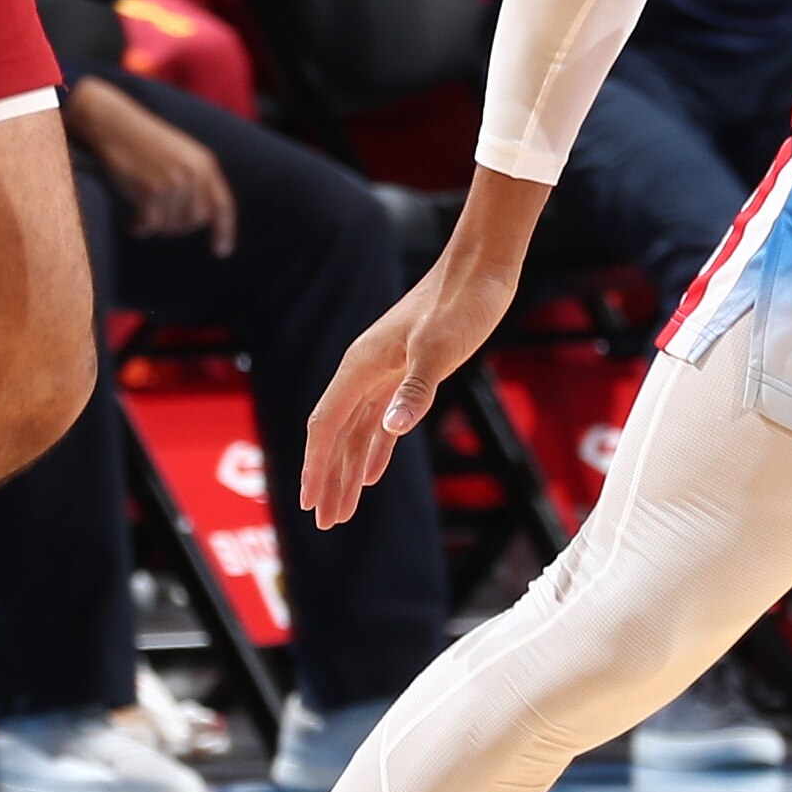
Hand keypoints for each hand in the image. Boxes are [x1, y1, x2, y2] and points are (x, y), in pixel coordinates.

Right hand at [72, 77, 235, 252]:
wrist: (115, 124)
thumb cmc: (144, 142)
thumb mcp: (180, 154)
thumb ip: (196, 179)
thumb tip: (202, 218)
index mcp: (205, 164)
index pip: (222, 205)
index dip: (224, 230)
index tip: (221, 251)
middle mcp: (194, 173)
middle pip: (195, 221)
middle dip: (176, 227)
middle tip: (157, 220)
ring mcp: (173, 182)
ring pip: (172, 225)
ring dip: (156, 226)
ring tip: (142, 216)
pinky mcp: (151, 189)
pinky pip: (151, 225)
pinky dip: (141, 229)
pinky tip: (133, 224)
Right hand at [297, 224, 525, 526]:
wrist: (481, 269)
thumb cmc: (460, 303)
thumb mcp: (439, 349)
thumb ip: (415, 390)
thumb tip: (389, 430)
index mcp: (361, 367)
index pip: (326, 426)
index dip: (316, 466)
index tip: (310, 504)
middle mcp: (365, 372)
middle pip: (337, 436)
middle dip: (329, 479)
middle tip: (325, 523)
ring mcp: (385, 373)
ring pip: (358, 432)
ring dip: (350, 472)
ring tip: (342, 511)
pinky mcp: (408, 374)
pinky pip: (381, 421)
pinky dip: (375, 450)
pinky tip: (372, 475)